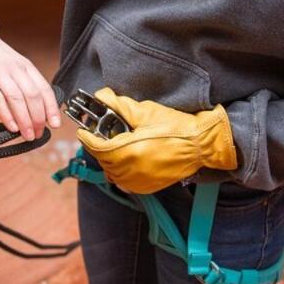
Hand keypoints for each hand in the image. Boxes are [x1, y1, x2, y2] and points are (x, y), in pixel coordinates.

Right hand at [0, 20, 60, 140]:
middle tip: (38, 135)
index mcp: (26, 66)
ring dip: (25, 120)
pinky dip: (6, 114)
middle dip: (38, 119)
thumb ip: (22, 81)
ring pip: (17, 98)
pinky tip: (11, 126)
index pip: (44, 89)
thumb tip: (34, 107)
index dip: (52, 108)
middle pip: (33, 96)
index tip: (55, 124)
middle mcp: (15, 69)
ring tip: (28, 135)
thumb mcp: (12, 64)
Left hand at [76, 88, 237, 194]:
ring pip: (112, 172)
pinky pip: (124, 181)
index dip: (87, 138)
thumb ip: (120, 105)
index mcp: (129, 151)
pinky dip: (120, 171)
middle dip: (99, 147)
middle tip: (100, 135)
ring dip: (109, 159)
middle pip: (103, 159)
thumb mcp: (146, 112)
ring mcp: (139, 181)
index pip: (97, 147)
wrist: (201, 145)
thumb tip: (101, 96)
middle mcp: (131, 170)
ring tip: (116, 145)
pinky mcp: (146, 187)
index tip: (82, 131)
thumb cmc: (176, 126)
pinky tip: (127, 158)